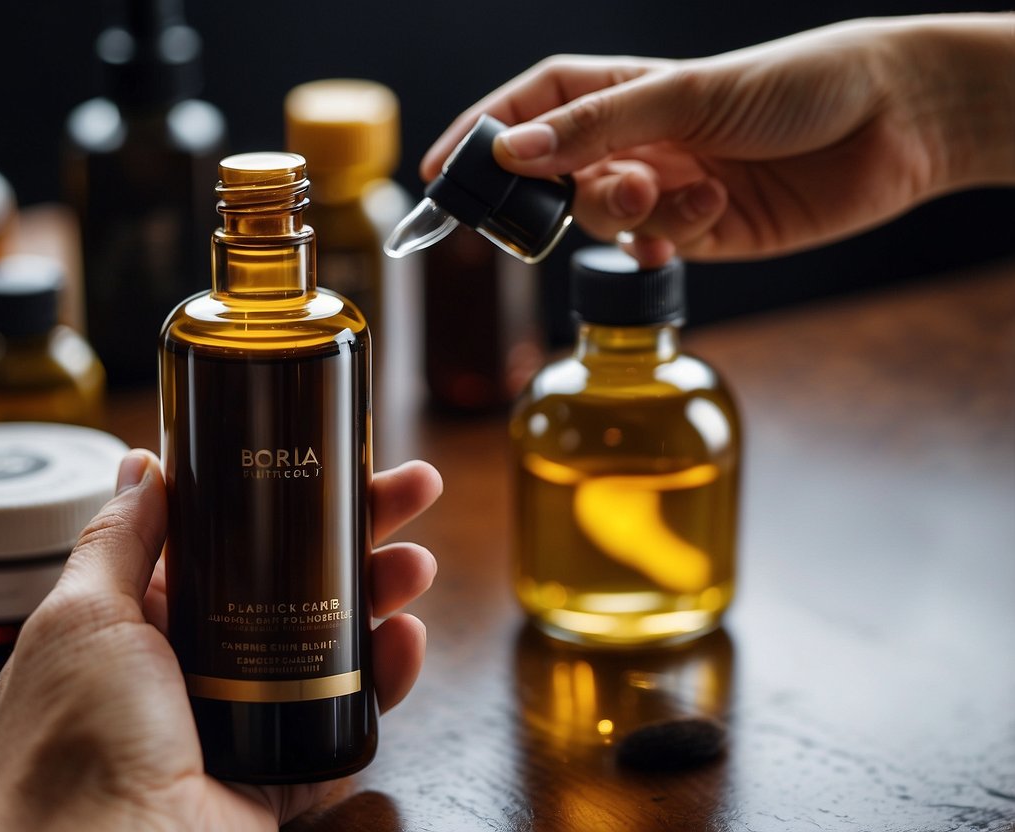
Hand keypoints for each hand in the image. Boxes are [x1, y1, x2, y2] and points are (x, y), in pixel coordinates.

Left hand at [0, 450, 442, 831]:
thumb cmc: (72, 746)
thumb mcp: (82, 617)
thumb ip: (118, 539)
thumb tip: (140, 464)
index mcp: (145, 621)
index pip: (231, 538)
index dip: (283, 495)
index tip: (332, 461)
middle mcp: (197, 665)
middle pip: (295, 579)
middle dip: (354, 531)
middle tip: (408, 490)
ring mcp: (245, 719)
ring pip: (330, 642)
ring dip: (379, 595)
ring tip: (414, 566)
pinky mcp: (283, 773)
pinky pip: (346, 719)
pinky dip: (384, 680)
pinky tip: (406, 643)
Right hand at [422, 14, 1014, 265]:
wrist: (896, 125)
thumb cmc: (797, 82)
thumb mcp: (687, 94)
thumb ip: (595, 127)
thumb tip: (513, 151)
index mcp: (628, 88)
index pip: (534, 106)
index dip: (485, 132)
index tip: (442, 169)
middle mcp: (640, 139)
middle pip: (559, 175)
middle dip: (568, 193)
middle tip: (608, 193)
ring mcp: (668, 188)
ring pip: (606, 218)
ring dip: (634, 215)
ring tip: (687, 196)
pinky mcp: (702, 231)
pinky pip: (654, 248)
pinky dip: (667, 242)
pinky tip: (702, 222)